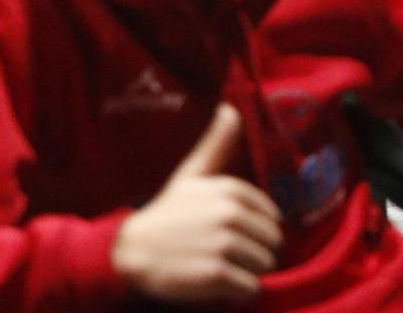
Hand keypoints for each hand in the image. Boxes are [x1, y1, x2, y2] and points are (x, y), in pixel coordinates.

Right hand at [112, 103, 282, 303]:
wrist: (131, 253)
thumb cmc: (166, 214)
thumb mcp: (192, 174)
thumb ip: (216, 144)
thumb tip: (229, 107)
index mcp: (228, 190)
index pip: (270, 215)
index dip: (259, 229)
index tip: (241, 236)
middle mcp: (228, 215)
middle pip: (271, 243)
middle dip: (257, 253)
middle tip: (233, 257)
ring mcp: (222, 246)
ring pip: (263, 266)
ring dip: (250, 274)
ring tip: (226, 270)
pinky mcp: (215, 277)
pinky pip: (250, 289)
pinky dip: (241, 293)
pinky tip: (223, 288)